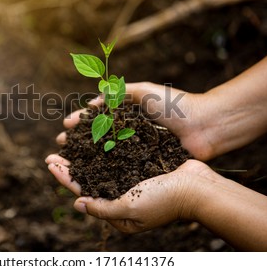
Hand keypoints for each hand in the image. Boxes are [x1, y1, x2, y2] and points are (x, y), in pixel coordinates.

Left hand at [45, 155, 211, 232]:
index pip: (82, 192)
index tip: (50, 162)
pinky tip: (95, 136)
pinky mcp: (140, 166)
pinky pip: (116, 155)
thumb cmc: (164, 201)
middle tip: (54, 150)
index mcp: (116, 211)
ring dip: (84, 154)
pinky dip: (103, 146)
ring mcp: (130, 180)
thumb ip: (102, 208)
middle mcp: (120, 196)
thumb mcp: (129, 210)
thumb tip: (77, 203)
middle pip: (88, 178)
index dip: (64, 177)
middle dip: (70, 165)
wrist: (197, 187)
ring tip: (71, 141)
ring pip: (100, 165)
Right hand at [57, 82, 216, 160]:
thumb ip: (117, 93)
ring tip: (68, 160)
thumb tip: (91, 104)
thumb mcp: (143, 91)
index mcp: (128, 114)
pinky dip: (105, 170)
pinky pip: (122, 168)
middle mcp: (129, 133)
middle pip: (97, 137)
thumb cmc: (176, 104)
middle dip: (77, 141)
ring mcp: (137, 150)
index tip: (66, 126)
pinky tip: (90, 174)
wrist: (206, 125)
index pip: (98, 118)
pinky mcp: (146, 166)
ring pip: (106, 154)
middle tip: (60, 145)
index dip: (81, 122)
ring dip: (86, 157)